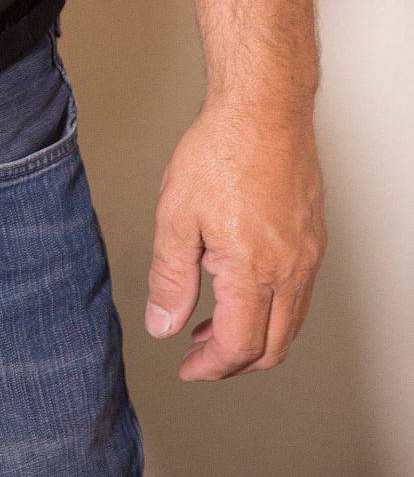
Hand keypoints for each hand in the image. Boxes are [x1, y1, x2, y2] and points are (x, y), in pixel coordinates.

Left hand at [144, 96, 326, 379]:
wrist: (263, 108)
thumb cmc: (221, 150)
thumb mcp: (177, 217)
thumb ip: (170, 278)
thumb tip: (163, 324)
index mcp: (254, 270)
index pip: (239, 346)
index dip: (210, 367)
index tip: (187, 368)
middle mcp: (291, 269)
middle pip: (272, 347)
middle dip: (233, 362)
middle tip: (198, 356)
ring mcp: (308, 255)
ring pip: (290, 323)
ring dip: (253, 336)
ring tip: (212, 324)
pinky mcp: (313, 239)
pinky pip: (299, 293)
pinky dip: (270, 308)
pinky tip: (239, 289)